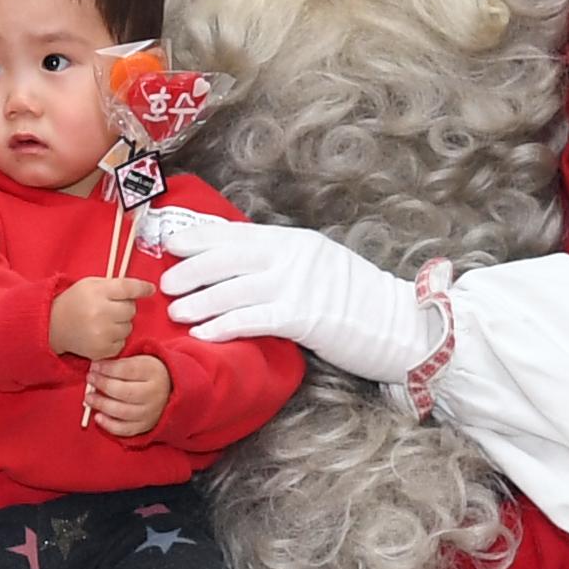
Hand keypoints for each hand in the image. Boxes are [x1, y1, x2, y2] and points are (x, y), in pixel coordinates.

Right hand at [49, 275, 152, 360]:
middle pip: (131, 309)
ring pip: (129, 327)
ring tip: (104, 322)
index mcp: (98, 292)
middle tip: (110, 308)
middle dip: (125, 308)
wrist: (54, 326)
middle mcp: (100, 312)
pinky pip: (122, 343)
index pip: (128, 288)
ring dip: (121, 324)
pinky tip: (101, 334)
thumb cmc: (76, 302)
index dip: (142, 288)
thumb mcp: (91, 285)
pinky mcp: (101, 350)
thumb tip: (144, 288)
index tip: (150, 289)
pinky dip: (115, 339)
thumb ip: (115, 284)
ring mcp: (101, 333)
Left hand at [86, 354, 170, 438]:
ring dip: (102, 404)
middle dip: (103, 385)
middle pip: (124, 392)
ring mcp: (150, 412)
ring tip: (89, 398)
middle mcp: (154, 393)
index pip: (127, 370)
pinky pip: (124, 429)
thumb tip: (95, 366)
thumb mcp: (140, 360)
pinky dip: (109, 425)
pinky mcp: (145, 426)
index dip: (107, 368)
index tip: (94, 365)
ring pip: (122, 411)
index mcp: (153, 372)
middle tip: (90, 379)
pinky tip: (98, 416)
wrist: (170, 391)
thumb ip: (121, 362)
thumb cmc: (147, 373)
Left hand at [150, 210, 443, 382]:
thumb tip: (240, 266)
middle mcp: (295, 256)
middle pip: (229, 257)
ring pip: (234, 289)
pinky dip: (223, 325)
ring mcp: (300, 284)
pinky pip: (253, 319)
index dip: (201, 238)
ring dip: (200, 300)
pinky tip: (203, 333)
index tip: (172, 242)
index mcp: (296, 240)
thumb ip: (284, 264)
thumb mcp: (319, 269)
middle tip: (165, 281)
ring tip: (175, 311)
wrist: (403, 325)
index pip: (239, 234)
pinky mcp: (305, 316)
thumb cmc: (359, 303)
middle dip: (192, 267)